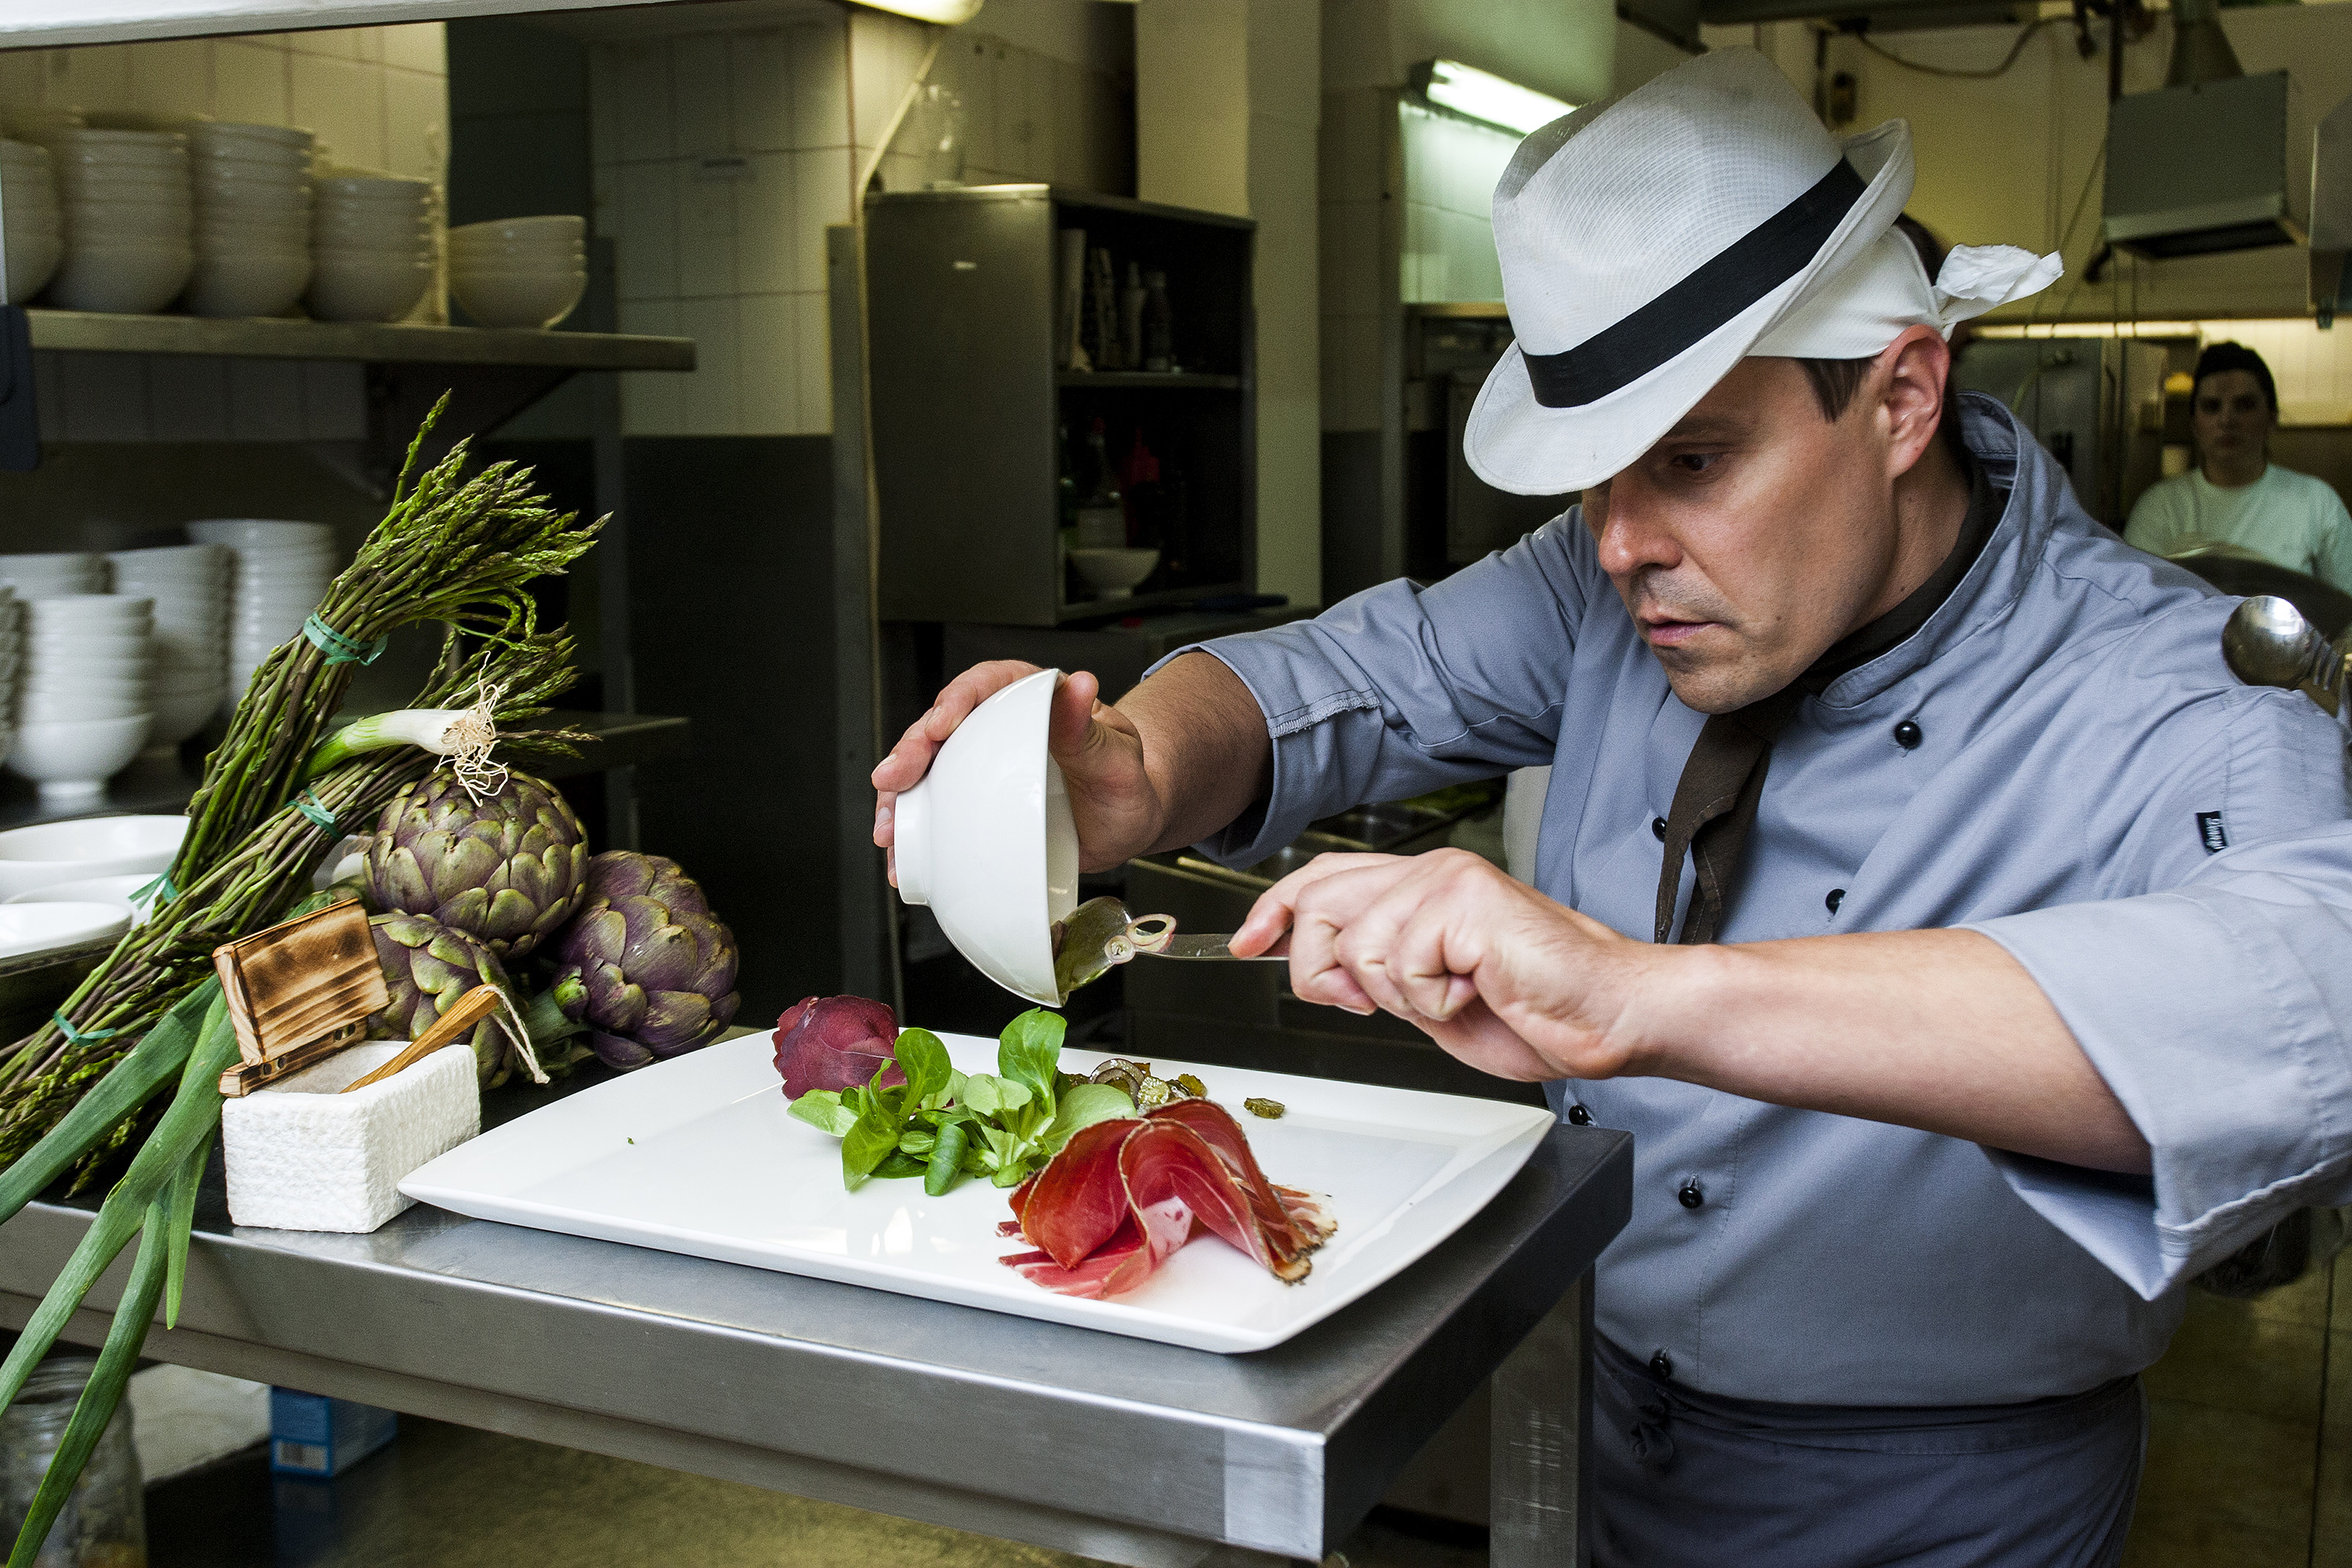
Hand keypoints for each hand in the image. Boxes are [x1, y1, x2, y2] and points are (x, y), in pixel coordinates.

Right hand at [871, 661, 1170, 881]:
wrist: (1126, 822)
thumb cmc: (1124, 780)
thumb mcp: (1115, 755)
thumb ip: (1088, 726)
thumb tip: (1080, 687)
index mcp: (1029, 696)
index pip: (985, 685)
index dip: (956, 700)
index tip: (941, 724)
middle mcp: (997, 726)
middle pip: (941, 728)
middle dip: (910, 752)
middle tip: (894, 778)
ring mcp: (979, 767)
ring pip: (926, 772)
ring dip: (898, 799)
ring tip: (888, 827)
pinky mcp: (973, 806)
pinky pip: (935, 814)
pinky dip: (914, 836)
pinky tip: (901, 856)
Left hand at [1230, 848, 1661, 1082]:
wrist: (1609, 1016)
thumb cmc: (1537, 1012)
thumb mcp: (1429, 998)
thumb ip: (1375, 973)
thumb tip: (1313, 967)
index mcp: (1423, 886)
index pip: (1324, 878)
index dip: (1274, 909)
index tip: (1244, 943)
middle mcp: (1433, 870)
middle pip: (1320, 905)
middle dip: (1321, 971)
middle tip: (1370, 1004)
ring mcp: (1449, 880)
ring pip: (1356, 944)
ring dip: (1397, 996)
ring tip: (1455, 995)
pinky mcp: (1466, 901)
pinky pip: (1401, 965)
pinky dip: (1434, 1000)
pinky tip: (1478, 990)